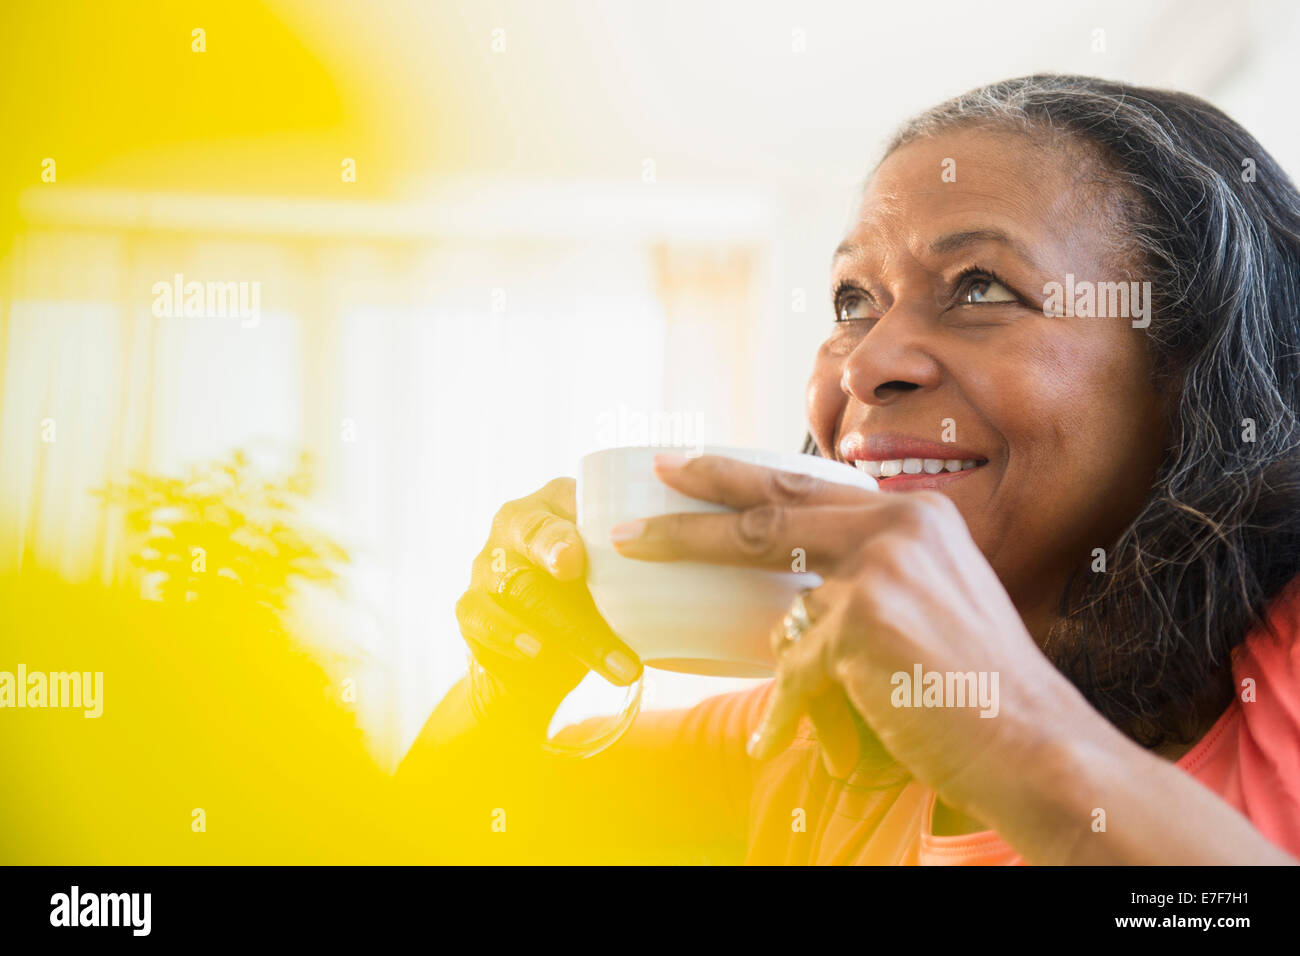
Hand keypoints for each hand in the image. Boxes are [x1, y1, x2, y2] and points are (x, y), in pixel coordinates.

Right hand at [457, 478, 642, 724]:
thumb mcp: (615, 576)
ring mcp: (486, 566)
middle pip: (530, 534)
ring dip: (567, 627)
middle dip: (553, 548)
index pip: (562, 500)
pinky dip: (509, 634)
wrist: (540, 663)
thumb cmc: (590, 600)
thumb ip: (639, 561)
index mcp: (554, 505)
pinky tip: (537, 651)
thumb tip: (701, 555)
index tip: (583, 545)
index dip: (574, 515)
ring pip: (519, 587)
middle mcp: (514, 527)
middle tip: (574, 567)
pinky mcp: (470, 608)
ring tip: (615, 662)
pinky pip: (481, 617)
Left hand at [610, 453, 1081, 812]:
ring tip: (735, 667)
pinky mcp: (863, 621)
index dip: (739, 477)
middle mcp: (898, 525)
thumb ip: (867, 582)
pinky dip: (786, 708)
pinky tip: (777, 737)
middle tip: (636, 519)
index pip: (806, 485)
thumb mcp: (929, 602)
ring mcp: (879, 568)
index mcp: (913, 512)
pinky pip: (795, 669)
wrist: (1033, 740)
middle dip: (691, 515)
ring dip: (758, 641)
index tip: (686, 470)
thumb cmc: (977, 682)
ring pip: (778, 602)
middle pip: (769, 512)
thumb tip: (790, 607)